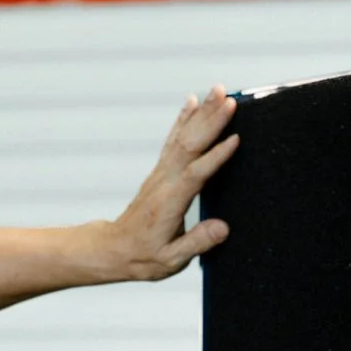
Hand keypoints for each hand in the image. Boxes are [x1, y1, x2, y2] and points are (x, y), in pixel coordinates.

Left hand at [103, 87, 238, 281]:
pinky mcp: (160, 170)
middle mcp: (164, 182)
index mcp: (170, 203)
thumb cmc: (143, 256)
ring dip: (202, 112)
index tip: (235, 138)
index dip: (215, 157)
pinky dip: (184, 118)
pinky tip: (193, 102)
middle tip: (228, 98)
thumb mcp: (171, 260)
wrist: (114, 249)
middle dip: (210, 120)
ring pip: (183, 136)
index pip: (195, 175)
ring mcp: (161, 173)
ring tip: (218, 91)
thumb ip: (197, 243)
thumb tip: (223, 227)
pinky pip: (174, 139)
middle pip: (190, 145)